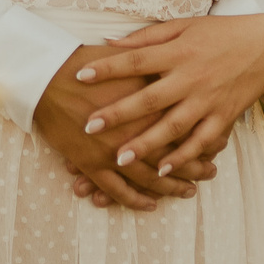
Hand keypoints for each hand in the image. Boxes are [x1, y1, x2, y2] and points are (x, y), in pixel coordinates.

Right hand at [32, 44, 216, 211]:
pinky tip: (151, 205)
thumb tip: (174, 64)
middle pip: (173, 154)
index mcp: (147, 101)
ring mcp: (113, 150)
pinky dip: (136, 200)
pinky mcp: (92, 164)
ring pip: (150, 178)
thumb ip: (153, 65)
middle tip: (211, 171)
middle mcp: (135, 130)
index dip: (205, 134)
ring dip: (171, 187)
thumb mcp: (126, 58)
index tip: (219, 141)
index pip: (185, 124)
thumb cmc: (85, 62)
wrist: (44, 77)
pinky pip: (119, 191)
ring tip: (189, 192)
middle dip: (196, 165)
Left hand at [71, 14, 263, 178]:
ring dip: (146, 144)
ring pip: (173, 126)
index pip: (137, 60)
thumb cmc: (219, 34)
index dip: (109, 68)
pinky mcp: (223, 117)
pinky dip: (182, 156)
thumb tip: (109, 42)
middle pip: (150, 98)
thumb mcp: (184, 27)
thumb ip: (146, 38)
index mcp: (178, 52)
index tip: (80, 77)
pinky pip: (201, 141)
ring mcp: (208, 100)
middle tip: (89, 127)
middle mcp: (191, 77)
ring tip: (119, 159)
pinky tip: (162, 169)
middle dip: (119, 114)